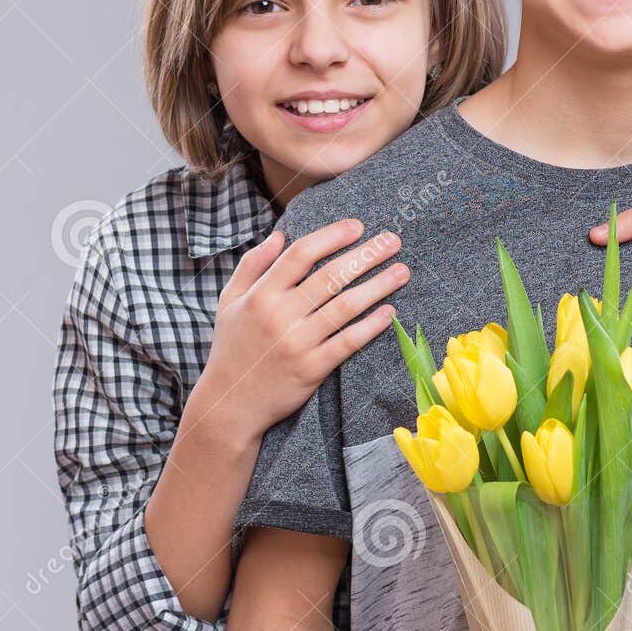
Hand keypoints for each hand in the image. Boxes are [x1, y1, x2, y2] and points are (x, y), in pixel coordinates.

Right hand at [199, 219, 407, 443]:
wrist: (229, 404)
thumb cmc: (231, 348)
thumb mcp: (229, 301)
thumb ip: (252, 265)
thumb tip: (280, 235)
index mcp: (260, 295)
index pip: (301, 254)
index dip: (332, 236)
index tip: (357, 226)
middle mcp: (279, 315)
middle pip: (330, 276)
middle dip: (366, 254)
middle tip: (393, 241)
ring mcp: (297, 343)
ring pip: (344, 306)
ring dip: (378, 285)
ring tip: (402, 271)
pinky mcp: (311, 369)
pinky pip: (347, 342)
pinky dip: (370, 326)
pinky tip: (389, 312)